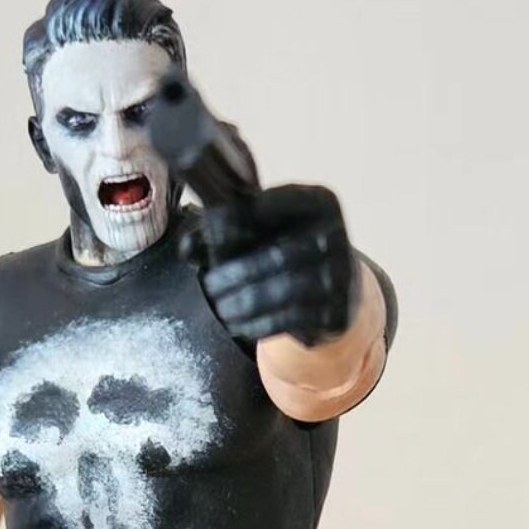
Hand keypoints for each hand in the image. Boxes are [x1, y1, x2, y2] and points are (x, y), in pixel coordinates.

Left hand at [180, 184, 358, 346]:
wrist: (336, 290)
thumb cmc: (288, 249)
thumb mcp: (263, 231)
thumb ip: (224, 231)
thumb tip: (187, 248)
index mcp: (319, 203)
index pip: (274, 205)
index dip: (239, 219)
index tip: (212, 232)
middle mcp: (336, 236)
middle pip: (280, 254)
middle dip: (237, 273)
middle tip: (209, 286)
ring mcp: (341, 277)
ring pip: (285, 290)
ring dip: (244, 302)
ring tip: (221, 308)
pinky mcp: (336, 312)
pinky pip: (291, 319)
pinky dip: (259, 324)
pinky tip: (239, 325)